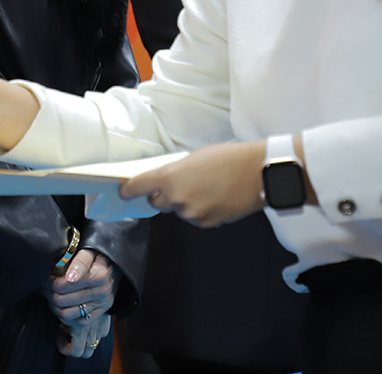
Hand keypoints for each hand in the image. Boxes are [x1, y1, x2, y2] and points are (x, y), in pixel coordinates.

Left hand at [44, 248, 118, 356]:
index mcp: (100, 276)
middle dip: (49, 292)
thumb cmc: (97, 255)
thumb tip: (70, 277)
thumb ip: (80, 261)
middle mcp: (102, 293)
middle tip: (45, 285)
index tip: (47, 276)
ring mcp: (101, 306)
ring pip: (67, 314)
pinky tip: (62, 305)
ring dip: (54, 306)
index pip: (64, 285)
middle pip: (62, 300)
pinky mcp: (99, 314)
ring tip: (51, 294)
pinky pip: (76, 322)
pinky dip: (64, 316)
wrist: (114, 265)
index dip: (50, 281)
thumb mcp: (89, 250)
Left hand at [119, 141, 264, 226]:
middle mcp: (176, 198)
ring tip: (208, 188)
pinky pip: (196, 218)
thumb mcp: (195, 157)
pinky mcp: (206, 223)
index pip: (138, 186)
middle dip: (165, 195)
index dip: (129, 190)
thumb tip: (169, 181)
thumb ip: (177, 171)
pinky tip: (216, 198)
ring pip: (179, 211)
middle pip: (157, 202)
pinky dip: (201, 211)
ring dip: (186, 203)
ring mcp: (191, 214)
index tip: (124, 191)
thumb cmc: (228, 158)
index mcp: (170, 177)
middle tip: (182, 184)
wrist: (257, 174)